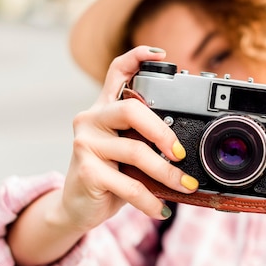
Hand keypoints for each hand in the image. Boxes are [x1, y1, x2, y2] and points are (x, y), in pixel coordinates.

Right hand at [60, 46, 197, 231]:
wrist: (78, 208)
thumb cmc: (109, 176)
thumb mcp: (128, 152)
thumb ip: (146, 139)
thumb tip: (187, 146)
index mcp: (104, 109)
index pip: (117, 72)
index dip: (137, 58)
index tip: (161, 56)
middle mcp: (91, 119)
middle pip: (131, 109)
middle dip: (163, 132)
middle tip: (181, 154)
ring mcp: (85, 143)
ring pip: (135, 151)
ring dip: (166, 174)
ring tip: (185, 186)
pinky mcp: (86, 171)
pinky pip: (128, 184)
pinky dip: (150, 200)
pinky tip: (161, 209)